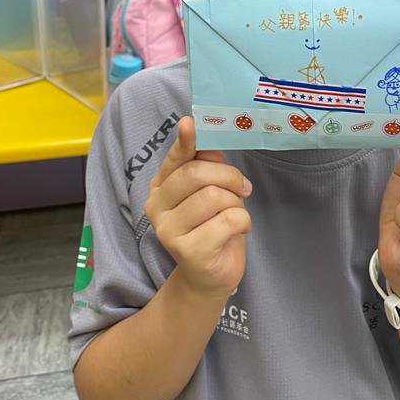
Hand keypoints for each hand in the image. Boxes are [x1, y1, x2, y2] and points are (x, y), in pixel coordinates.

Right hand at [144, 116, 252, 300]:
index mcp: (161, 187)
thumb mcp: (211, 191)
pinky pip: (228, 220)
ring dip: (236, 204)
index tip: (190, 123)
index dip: (185, 141)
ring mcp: (169, 231)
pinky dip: (243, 222)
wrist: (209, 276)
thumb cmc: (213, 226)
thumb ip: (206, 165)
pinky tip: (236, 232)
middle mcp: (157, 207)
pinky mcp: (188, 251)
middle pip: (197, 175)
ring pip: (215, 197)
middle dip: (229, 177)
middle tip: (242, 189)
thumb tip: (203, 135)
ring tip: (234, 216)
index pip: (175, 159)